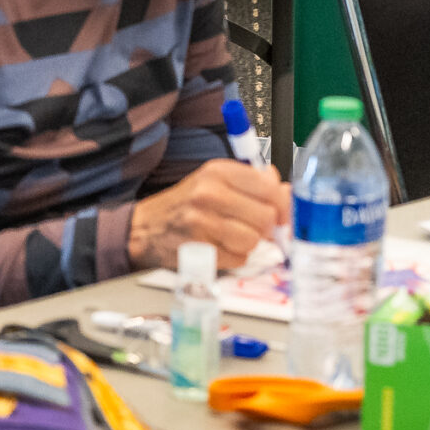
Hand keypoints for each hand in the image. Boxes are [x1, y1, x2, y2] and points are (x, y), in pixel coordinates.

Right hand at [128, 160, 289, 270]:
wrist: (144, 229)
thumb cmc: (184, 206)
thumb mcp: (214, 182)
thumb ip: (250, 183)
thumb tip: (285, 191)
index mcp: (217, 171)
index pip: (269, 186)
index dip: (281, 203)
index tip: (281, 212)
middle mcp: (210, 193)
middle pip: (265, 216)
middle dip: (264, 227)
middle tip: (251, 226)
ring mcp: (203, 222)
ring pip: (253, 240)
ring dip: (248, 244)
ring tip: (230, 237)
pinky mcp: (199, 249)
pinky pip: (238, 259)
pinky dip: (234, 258)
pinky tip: (219, 248)